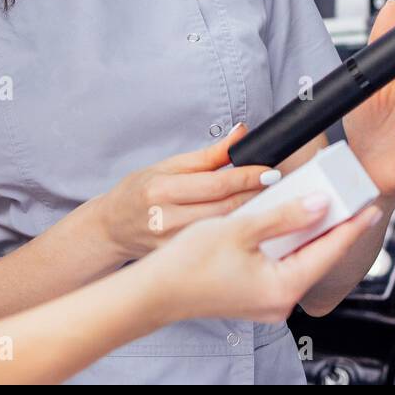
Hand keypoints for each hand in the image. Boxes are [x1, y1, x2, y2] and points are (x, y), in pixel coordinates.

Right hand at [94, 123, 278, 259]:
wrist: (112, 229)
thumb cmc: (139, 193)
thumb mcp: (168, 166)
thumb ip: (209, 155)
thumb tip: (241, 134)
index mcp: (162, 190)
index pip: (217, 184)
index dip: (249, 176)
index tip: (272, 171)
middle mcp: (167, 220)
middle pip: (226, 208)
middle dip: (258, 196)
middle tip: (282, 187)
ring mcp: (173, 245)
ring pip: (226, 230)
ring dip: (254, 217)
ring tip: (275, 205)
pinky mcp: (180, 261)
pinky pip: (217, 247)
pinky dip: (238, 237)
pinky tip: (254, 231)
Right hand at [150, 194, 382, 323]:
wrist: (155, 291)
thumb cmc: (188, 265)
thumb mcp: (240, 229)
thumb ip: (285, 217)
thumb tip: (320, 205)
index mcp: (282, 288)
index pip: (329, 251)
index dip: (351, 226)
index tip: (369, 207)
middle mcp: (280, 301)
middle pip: (318, 257)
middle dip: (332, 227)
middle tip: (348, 199)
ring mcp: (267, 301)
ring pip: (300, 261)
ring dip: (309, 234)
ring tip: (321, 205)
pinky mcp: (255, 296)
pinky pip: (282, 266)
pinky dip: (289, 244)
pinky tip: (288, 223)